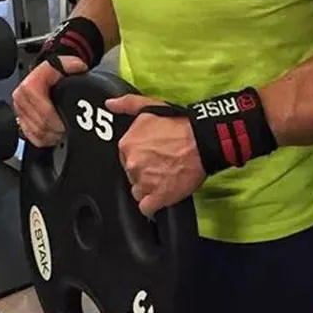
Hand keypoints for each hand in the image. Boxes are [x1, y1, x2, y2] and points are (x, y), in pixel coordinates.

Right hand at [11, 55, 87, 146]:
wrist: (51, 74)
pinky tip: (56, 133)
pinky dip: (46, 139)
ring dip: (52, 135)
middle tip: (69, 127)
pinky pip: (33, 137)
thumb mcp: (66, 63)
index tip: (67, 120)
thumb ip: (72, 64)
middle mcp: (21, 98)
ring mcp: (20, 111)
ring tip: (64, 130)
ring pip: (36, 132)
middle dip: (56, 128)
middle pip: (39, 124)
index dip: (54, 117)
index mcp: (29, 85)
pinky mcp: (21, 121)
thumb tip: (79, 67)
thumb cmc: (58, 71)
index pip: (41, 109)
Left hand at [107, 94, 205, 217]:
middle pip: (131, 174)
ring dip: (149, 187)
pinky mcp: (158, 197)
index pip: (125, 156)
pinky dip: (154, 203)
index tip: (152, 153)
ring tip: (165, 177)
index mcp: (127, 144)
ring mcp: (144, 182)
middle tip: (161, 163)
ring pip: (138, 191)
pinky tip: (163, 193)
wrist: (202, 141)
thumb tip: (110, 104)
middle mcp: (132, 164)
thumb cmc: (180, 124)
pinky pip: (147, 208)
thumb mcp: (151, 107)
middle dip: (144, 171)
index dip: (139, 155)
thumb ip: (127, 104)